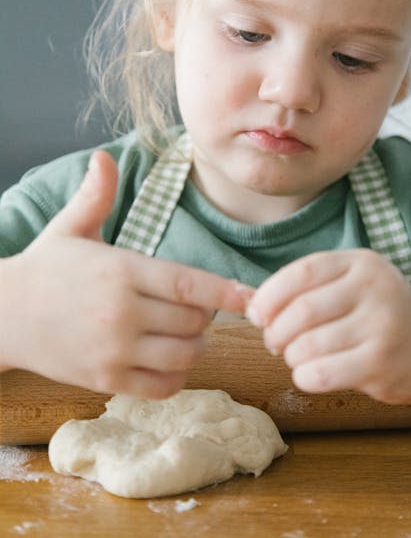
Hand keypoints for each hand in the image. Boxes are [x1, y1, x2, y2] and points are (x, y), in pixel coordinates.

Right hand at [0, 151, 253, 397]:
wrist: (1, 315)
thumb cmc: (45, 268)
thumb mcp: (70, 228)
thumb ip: (96, 195)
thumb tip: (104, 156)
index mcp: (121, 270)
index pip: (189, 283)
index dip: (227, 291)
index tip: (252, 296)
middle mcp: (121, 312)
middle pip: (194, 321)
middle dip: (204, 315)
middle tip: (194, 307)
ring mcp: (113, 350)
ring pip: (184, 356)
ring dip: (194, 346)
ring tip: (182, 333)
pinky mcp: (106, 380)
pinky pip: (162, 387)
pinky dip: (175, 376)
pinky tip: (165, 359)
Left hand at [246, 249, 410, 404]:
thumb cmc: (371, 312)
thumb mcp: (347, 284)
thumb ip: (305, 288)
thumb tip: (248, 303)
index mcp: (361, 263)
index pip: (303, 272)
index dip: (270, 295)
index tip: (256, 315)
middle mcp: (376, 289)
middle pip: (302, 311)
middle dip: (276, 331)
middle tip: (273, 342)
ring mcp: (383, 326)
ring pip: (309, 346)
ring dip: (291, 356)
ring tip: (295, 356)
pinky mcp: (384, 364)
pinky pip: (322, 374)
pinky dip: (304, 377)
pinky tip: (308, 374)